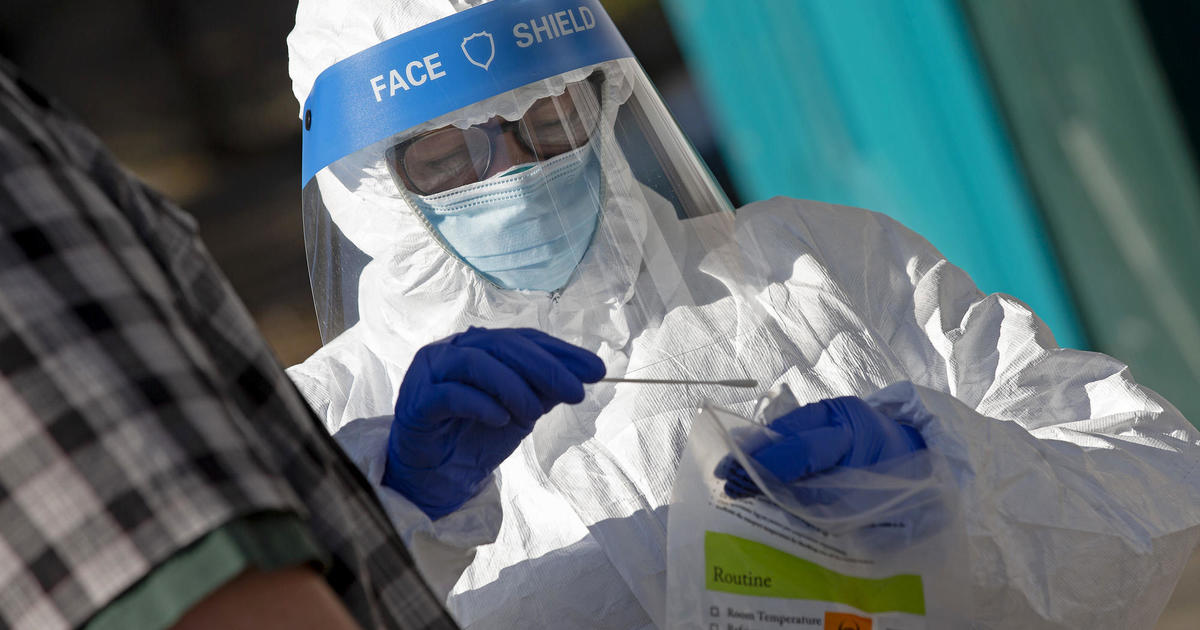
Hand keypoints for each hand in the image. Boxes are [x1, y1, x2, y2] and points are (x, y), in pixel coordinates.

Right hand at [383, 327, 604, 518]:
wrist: (437, 478)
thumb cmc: (476, 438)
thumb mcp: (521, 411)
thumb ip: (544, 389)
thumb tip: (585, 372)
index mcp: (479, 346)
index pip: (523, 339)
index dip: (561, 352)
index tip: (596, 370)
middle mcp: (453, 350)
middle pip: (502, 345)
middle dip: (545, 367)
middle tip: (577, 391)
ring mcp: (430, 372)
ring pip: (476, 362)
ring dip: (513, 386)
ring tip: (536, 413)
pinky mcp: (417, 401)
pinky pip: (451, 393)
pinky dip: (481, 404)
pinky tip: (502, 420)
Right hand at [718, 396, 924, 498]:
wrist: (922, 458)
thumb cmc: (898, 489)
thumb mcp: (866, 503)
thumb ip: (824, 504)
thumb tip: (778, 508)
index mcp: (857, 435)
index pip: (805, 449)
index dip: (770, 466)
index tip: (740, 481)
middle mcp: (840, 415)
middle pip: (787, 431)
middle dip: (755, 455)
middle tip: (725, 476)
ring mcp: (830, 411)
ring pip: (785, 428)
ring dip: (759, 451)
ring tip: (732, 472)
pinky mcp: (823, 415)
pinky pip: (791, 430)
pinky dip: (772, 448)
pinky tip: (752, 465)